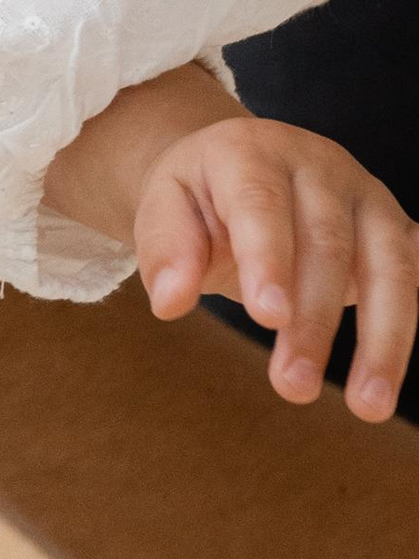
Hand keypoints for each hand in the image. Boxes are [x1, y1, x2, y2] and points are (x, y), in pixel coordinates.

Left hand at [135, 116, 418, 422]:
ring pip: (391, 265)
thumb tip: (170, 303)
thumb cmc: (200, 197)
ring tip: (367, 406)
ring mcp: (366, 196)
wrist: (238, 167)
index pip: (262, 203)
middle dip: (315, 320)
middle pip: (327, 243)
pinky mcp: (398, 230)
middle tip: (292, 386)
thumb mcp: (164, 208)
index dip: (268, 259)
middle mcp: (319, 166)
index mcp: (252, 152)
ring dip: (383, 339)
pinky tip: (402, 369)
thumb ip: (167, 251)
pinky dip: (417, 319)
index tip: (268, 319)